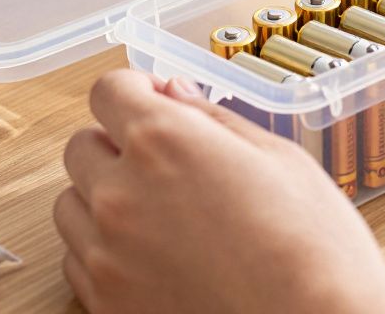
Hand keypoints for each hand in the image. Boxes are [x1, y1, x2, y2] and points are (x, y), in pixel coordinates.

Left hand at [55, 70, 384, 313]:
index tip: (154, 102)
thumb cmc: (313, 249)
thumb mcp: (278, 160)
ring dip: (102, 199)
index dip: (135, 91)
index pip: (108, 90)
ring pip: (71, 207)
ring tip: (158, 216)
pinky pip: (78, 263)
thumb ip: (213, 120)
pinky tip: (152, 256)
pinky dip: (102, 252)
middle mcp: (120, 193)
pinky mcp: (106, 304)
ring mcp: (106, 255)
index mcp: (163, 141)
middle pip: (81, 147)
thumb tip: (174, 94)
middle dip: (116, 145)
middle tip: (163, 163)